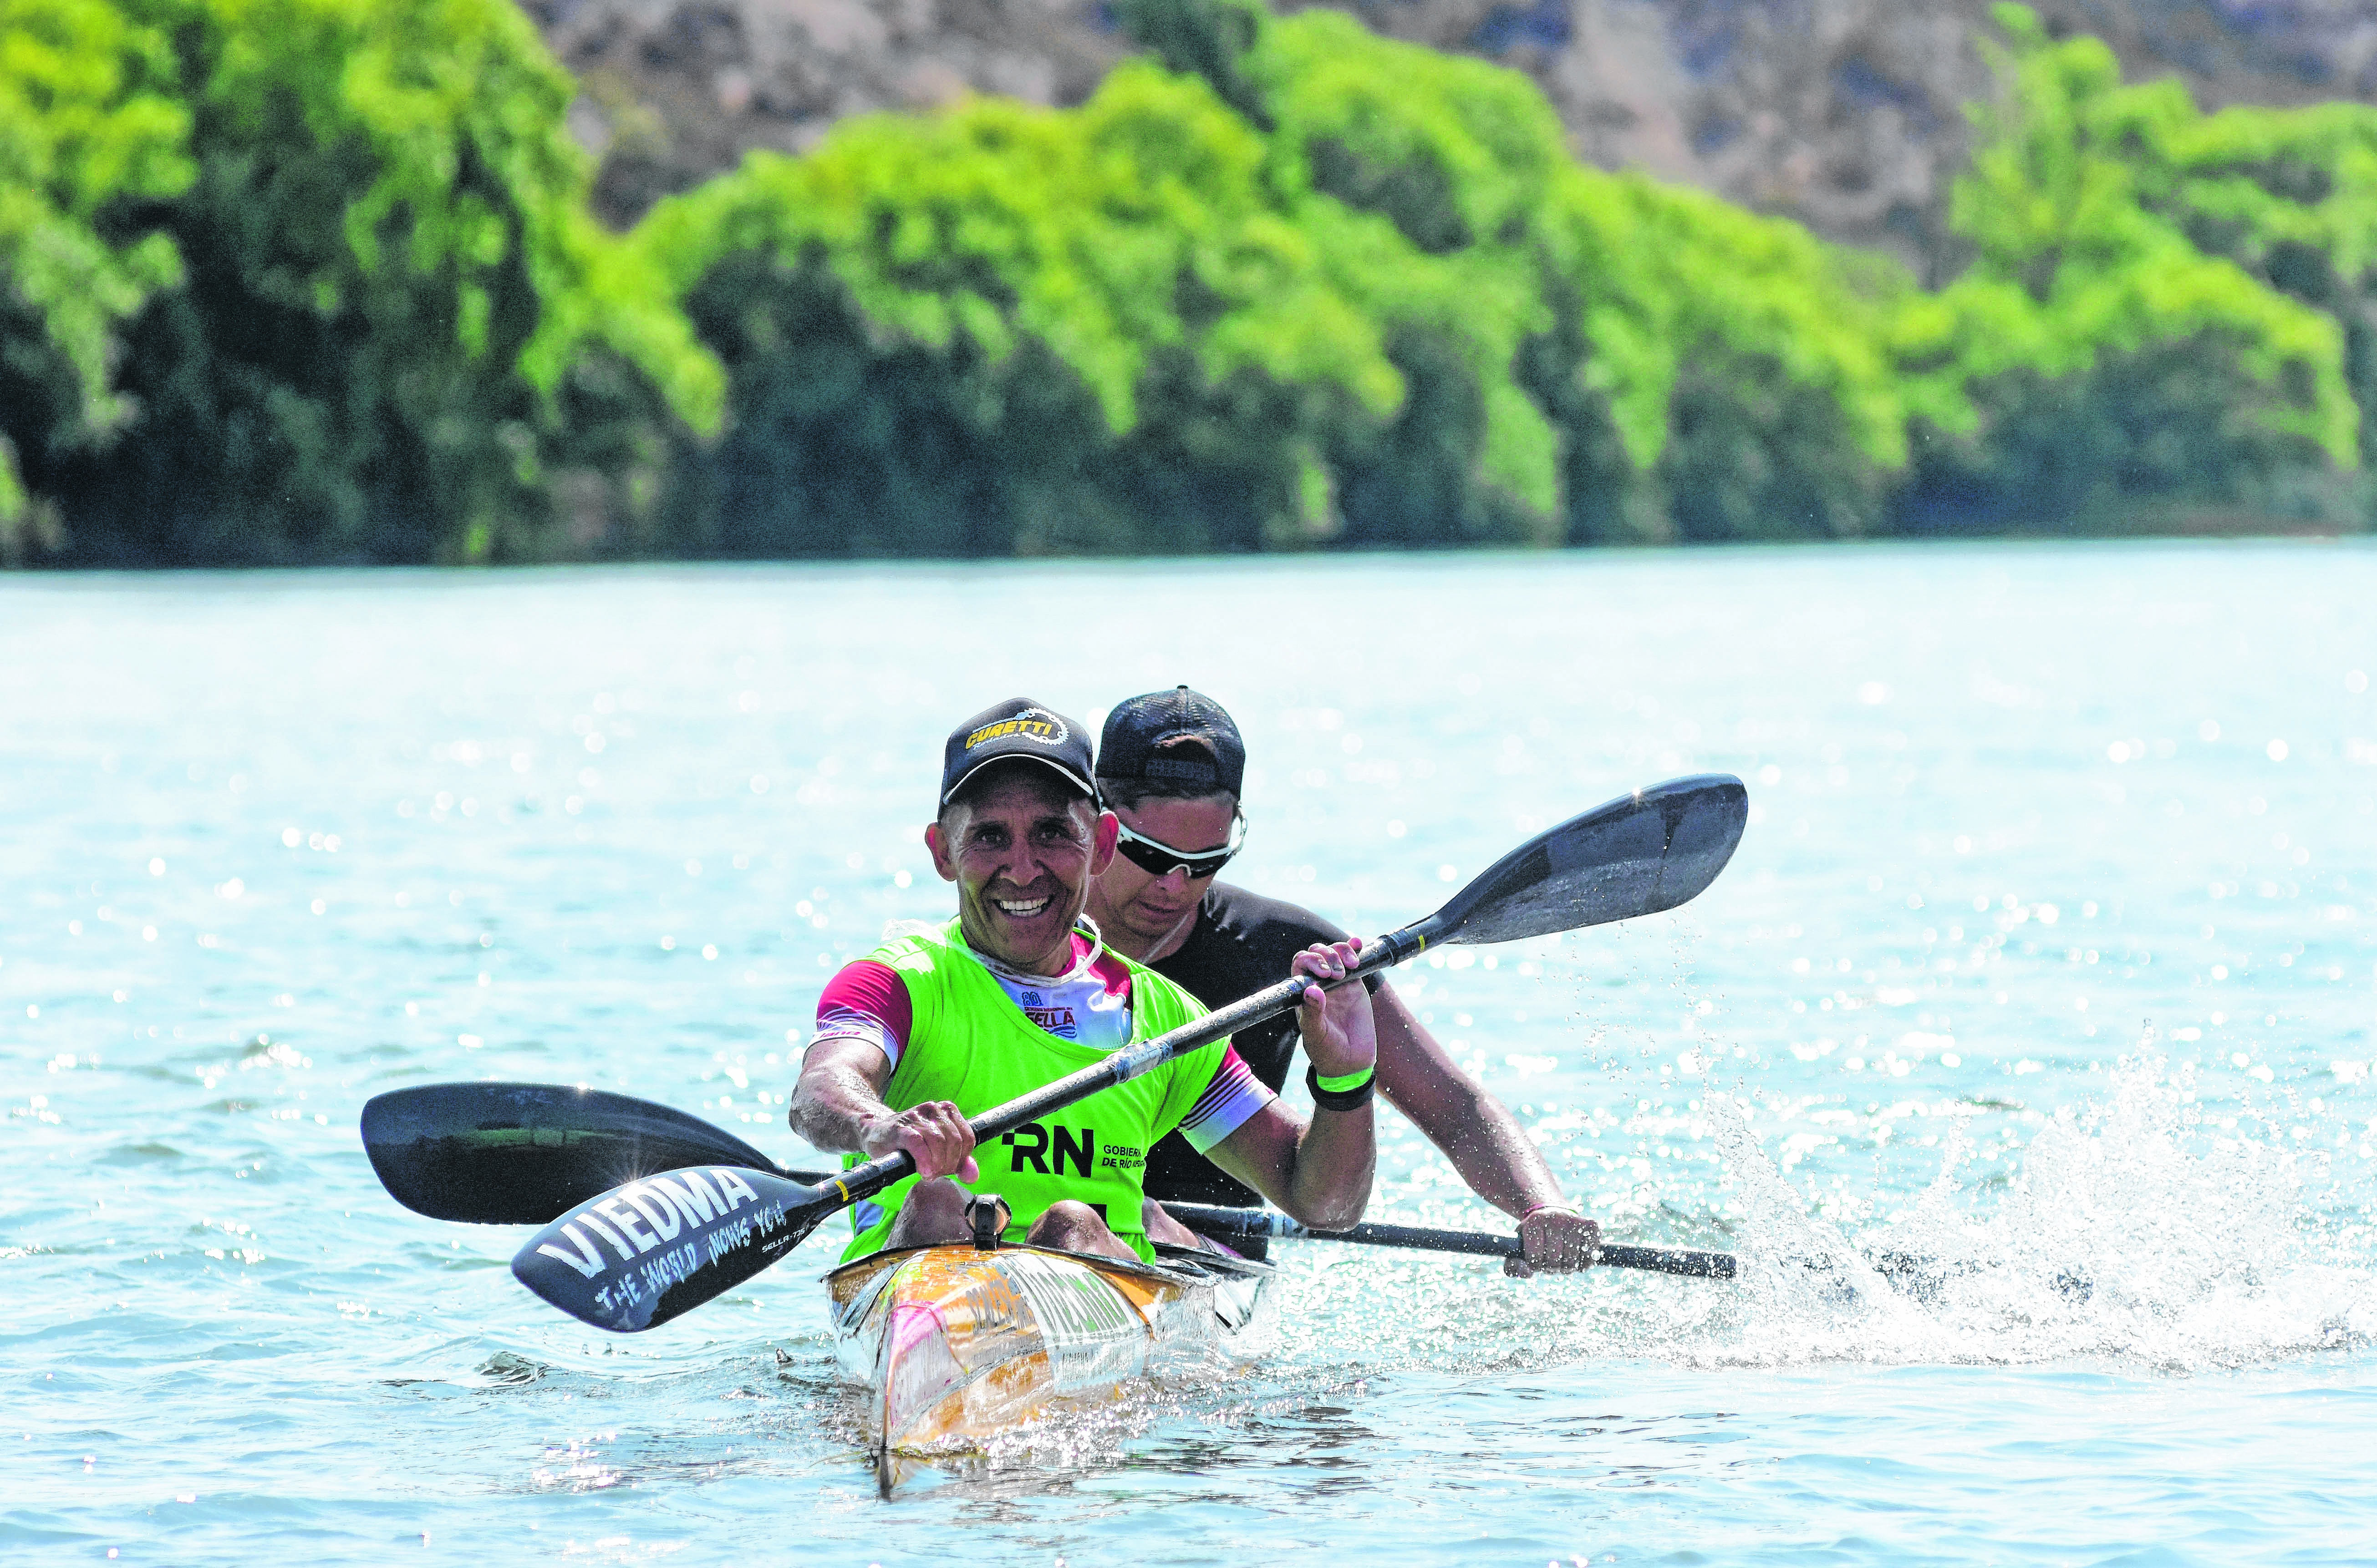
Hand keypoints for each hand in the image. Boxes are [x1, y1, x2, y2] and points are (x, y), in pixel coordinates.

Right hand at [861, 1100, 977, 1181]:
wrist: (875, 1132)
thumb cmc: (908, 1144)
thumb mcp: (938, 1152)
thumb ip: (957, 1163)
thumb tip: (973, 1176)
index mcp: (947, 1111)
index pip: (967, 1137)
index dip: (962, 1158)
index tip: (949, 1169)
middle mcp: (933, 1109)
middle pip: (954, 1141)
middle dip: (948, 1164)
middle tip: (936, 1174)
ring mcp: (916, 1116)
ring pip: (938, 1142)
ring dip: (936, 1164)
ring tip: (928, 1174)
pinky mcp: (899, 1127)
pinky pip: (918, 1143)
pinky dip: (924, 1160)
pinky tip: (924, 1171)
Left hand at [1290, 938, 1376, 1081]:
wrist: (1350, 1062)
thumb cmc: (1326, 1051)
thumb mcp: (1316, 1034)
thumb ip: (1313, 1013)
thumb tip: (1312, 990)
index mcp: (1304, 993)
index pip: (1301, 965)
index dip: (1310, 962)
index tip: (1323, 974)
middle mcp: (1319, 984)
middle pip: (1317, 954)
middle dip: (1327, 956)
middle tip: (1337, 974)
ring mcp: (1338, 983)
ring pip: (1334, 953)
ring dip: (1341, 951)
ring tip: (1350, 966)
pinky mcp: (1355, 985)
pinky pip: (1353, 961)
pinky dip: (1354, 949)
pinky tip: (1357, 943)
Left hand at [1505, 1204, 1598, 1276]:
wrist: (1554, 1215)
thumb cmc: (1535, 1237)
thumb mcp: (1518, 1247)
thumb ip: (1514, 1265)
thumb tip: (1526, 1274)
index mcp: (1533, 1222)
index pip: (1534, 1259)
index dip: (1536, 1266)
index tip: (1537, 1260)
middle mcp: (1553, 1218)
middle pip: (1554, 1260)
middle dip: (1552, 1268)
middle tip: (1551, 1263)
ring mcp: (1573, 1220)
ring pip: (1572, 1260)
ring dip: (1567, 1268)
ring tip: (1562, 1262)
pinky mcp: (1590, 1225)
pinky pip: (1590, 1254)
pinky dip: (1585, 1264)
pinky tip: (1578, 1261)